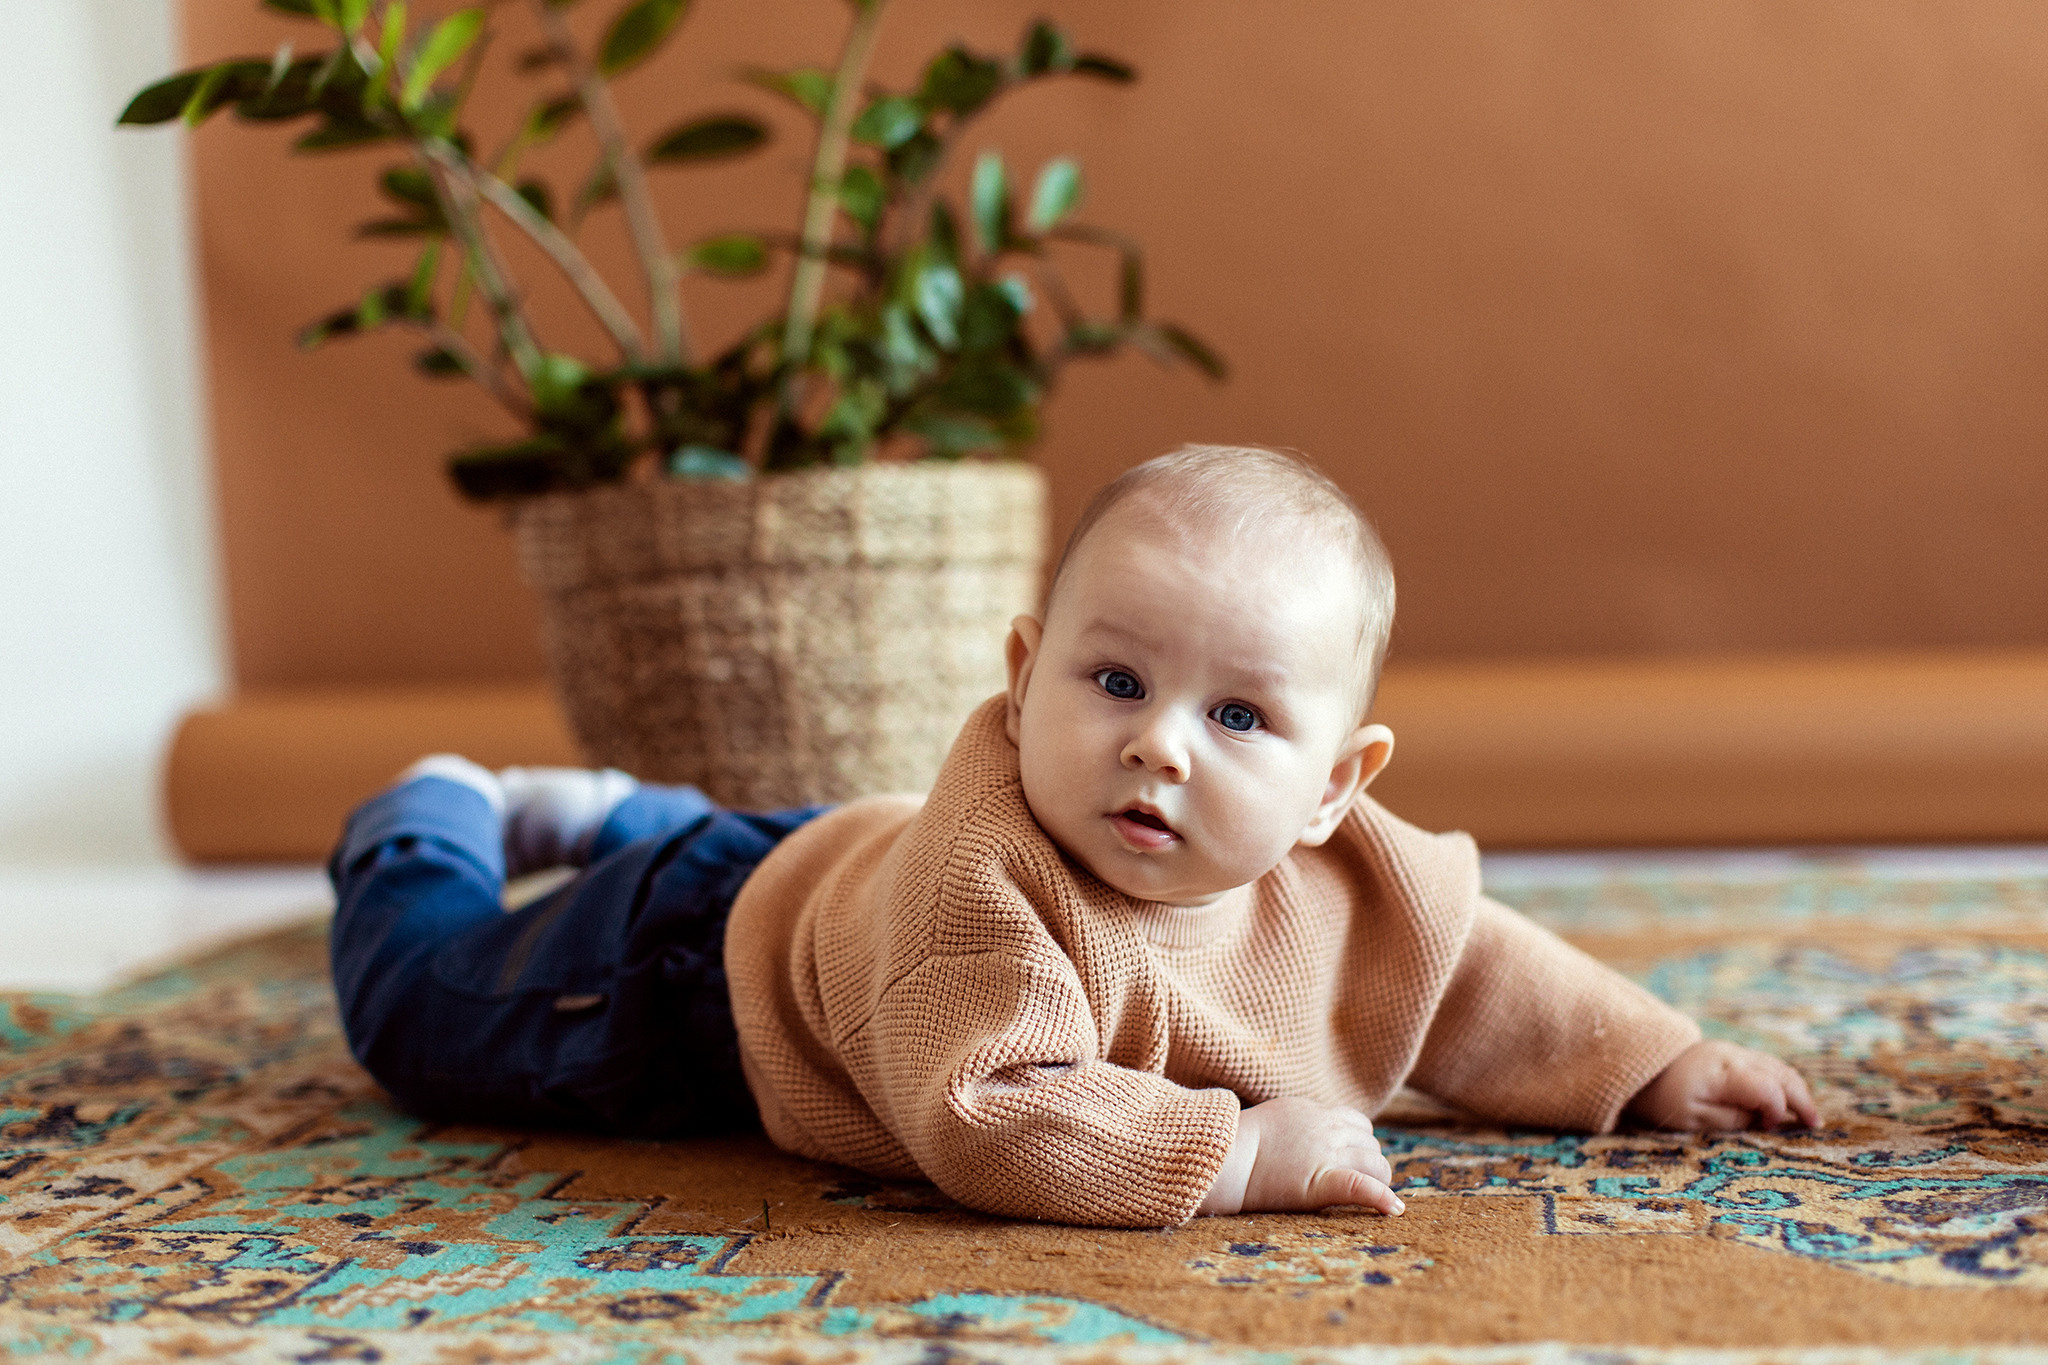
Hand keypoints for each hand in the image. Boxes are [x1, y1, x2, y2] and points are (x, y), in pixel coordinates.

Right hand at [1198, 1096, 1403, 1216]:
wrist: (1223, 1159)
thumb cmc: (1237, 1144)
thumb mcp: (1274, 1118)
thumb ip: (1300, 1122)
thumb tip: (1310, 1134)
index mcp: (1314, 1112)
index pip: (1357, 1122)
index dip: (1360, 1142)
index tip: (1352, 1158)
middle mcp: (1326, 1129)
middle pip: (1370, 1143)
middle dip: (1370, 1162)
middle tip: (1361, 1182)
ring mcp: (1326, 1154)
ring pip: (1375, 1163)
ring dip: (1378, 1179)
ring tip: (1374, 1196)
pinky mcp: (1322, 1183)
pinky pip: (1363, 1187)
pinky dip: (1383, 1198)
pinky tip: (1393, 1209)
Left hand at [1626, 1040, 1819, 1130]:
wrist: (1635, 1063)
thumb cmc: (1659, 1097)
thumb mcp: (1691, 1117)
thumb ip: (1731, 1118)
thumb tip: (1766, 1119)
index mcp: (1723, 1072)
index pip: (1768, 1088)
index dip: (1778, 1110)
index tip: (1772, 1128)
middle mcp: (1733, 1056)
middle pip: (1780, 1073)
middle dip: (1801, 1099)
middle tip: (1815, 1125)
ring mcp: (1732, 1051)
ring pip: (1775, 1066)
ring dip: (1794, 1088)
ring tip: (1806, 1114)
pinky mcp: (1728, 1053)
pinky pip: (1763, 1064)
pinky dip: (1780, 1080)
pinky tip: (1785, 1099)